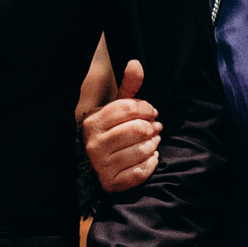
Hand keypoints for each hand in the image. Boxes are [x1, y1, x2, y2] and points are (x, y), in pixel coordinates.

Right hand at [81, 61, 158, 193]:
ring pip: (142, 150)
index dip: (146, 108)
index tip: (151, 112)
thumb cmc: (109, 133)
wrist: (92, 168)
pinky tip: (150, 157)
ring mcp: (101, 166)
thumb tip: (136, 63)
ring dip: (153, 145)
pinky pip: (141, 172)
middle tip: (155, 128)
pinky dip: (151, 163)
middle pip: (138, 129)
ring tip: (152, 141)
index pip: (129, 108)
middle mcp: (93, 144)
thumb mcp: (114, 110)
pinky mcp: (111, 184)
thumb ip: (127, 88)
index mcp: (92, 122)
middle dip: (152, 128)